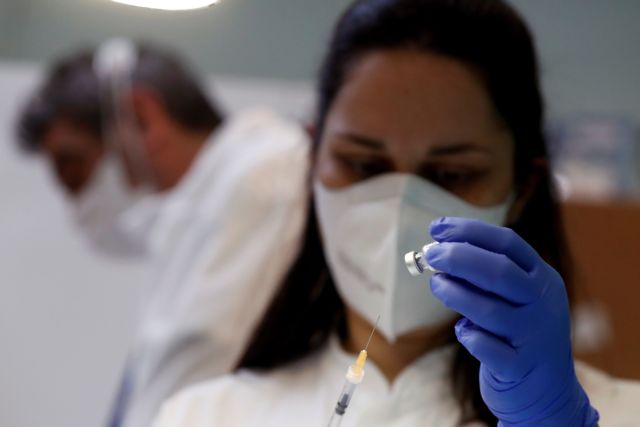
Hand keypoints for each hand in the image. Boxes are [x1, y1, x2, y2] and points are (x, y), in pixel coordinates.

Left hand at [426, 217, 598, 425]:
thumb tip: (438, 248)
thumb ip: (485, 275)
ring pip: (489, 309)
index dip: (468, 231)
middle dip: (459, 257)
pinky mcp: (518, 367)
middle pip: (499, 271)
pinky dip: (469, 335)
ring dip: (455, 293)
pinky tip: (463, 330)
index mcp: (542, 278)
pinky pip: (486, 347)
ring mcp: (534, 336)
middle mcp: (542, 303)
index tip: (436, 228)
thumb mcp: (515, 297)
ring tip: (436, 284)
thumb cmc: (518, 333)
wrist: (548, 392)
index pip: (507, 242)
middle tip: (431, 255)